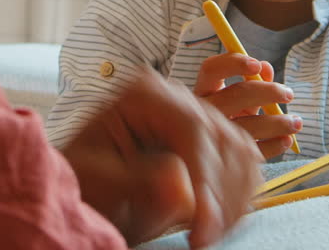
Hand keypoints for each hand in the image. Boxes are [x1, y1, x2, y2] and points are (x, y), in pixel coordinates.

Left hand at [60, 69, 260, 247]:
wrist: (88, 190)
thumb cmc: (85, 183)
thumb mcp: (99, 183)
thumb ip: (136, 182)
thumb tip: (181, 188)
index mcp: (142, 93)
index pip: (193, 127)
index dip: (207, 177)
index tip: (205, 224)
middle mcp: (174, 95)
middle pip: (223, 137)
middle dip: (221, 193)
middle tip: (207, 237)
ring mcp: (195, 112)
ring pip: (240, 149)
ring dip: (234, 197)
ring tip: (209, 233)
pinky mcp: (209, 135)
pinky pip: (243, 159)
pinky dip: (239, 194)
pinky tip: (220, 222)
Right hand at [193, 53, 299, 158]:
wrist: (214, 161)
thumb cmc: (231, 118)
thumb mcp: (237, 98)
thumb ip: (251, 81)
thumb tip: (265, 68)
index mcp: (203, 91)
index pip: (211, 69)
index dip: (234, 63)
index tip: (257, 65)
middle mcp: (204, 112)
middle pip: (236, 95)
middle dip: (268, 92)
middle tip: (289, 94)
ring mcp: (214, 138)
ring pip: (248, 126)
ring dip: (278, 123)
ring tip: (296, 123)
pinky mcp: (228, 160)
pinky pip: (254, 151)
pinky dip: (274, 145)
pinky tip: (285, 140)